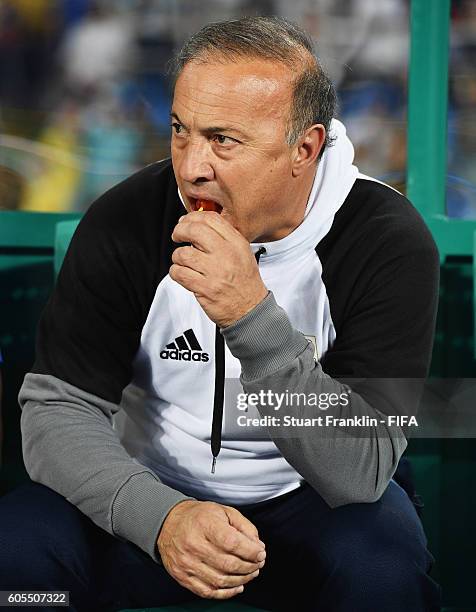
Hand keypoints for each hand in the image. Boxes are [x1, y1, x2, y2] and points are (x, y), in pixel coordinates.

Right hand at [157, 500, 265, 598]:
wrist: (169, 523)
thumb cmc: (199, 516)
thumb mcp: (224, 511)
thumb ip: (244, 526)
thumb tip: (258, 546)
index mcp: (205, 524)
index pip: (232, 543)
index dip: (251, 551)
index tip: (260, 553)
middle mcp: (194, 544)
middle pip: (228, 564)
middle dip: (249, 566)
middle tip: (258, 563)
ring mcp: (187, 563)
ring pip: (220, 580)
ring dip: (241, 580)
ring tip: (250, 573)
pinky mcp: (183, 576)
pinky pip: (208, 591)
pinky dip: (226, 593)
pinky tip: (237, 586)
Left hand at [170, 211, 267, 326]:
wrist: (250, 309)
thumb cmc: (245, 283)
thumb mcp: (242, 254)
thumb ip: (224, 238)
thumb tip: (197, 226)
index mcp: (236, 244)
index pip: (210, 219)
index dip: (192, 217)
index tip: (186, 221)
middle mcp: (226, 255)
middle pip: (194, 230)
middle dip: (179, 230)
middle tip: (177, 235)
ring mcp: (215, 272)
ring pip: (183, 253)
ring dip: (177, 257)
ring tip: (182, 261)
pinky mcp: (204, 288)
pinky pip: (179, 273)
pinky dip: (176, 272)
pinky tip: (182, 273)